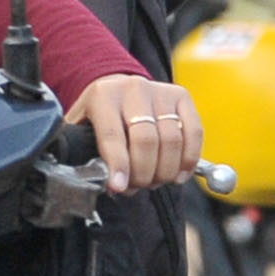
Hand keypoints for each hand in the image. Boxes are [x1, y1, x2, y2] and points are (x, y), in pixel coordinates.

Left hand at [66, 74, 202, 193]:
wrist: (118, 88)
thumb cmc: (99, 113)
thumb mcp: (80, 126)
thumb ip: (84, 150)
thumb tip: (99, 180)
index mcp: (103, 96)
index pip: (113, 136)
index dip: (119, 166)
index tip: (119, 187)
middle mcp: (133, 89)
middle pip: (146, 141)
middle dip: (143, 174)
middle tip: (137, 186)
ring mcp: (160, 91)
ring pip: (172, 140)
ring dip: (165, 171)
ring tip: (154, 182)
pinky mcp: (181, 96)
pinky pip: (194, 133)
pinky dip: (189, 160)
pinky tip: (177, 174)